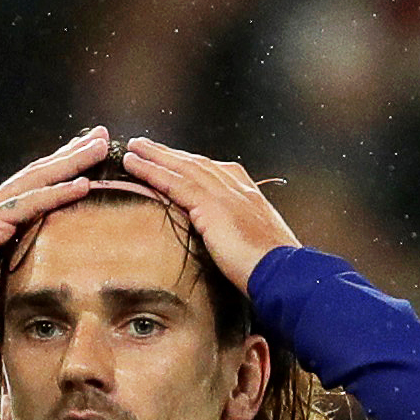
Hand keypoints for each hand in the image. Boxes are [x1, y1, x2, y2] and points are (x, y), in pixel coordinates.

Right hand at [0, 127, 110, 341]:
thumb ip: (9, 277)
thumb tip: (30, 292)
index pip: (31, 189)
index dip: (59, 171)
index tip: (85, 158)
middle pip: (38, 174)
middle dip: (71, 154)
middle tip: (101, 136)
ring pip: (37, 179)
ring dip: (72, 161)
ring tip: (100, 145)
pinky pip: (30, 204)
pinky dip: (58, 192)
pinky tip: (83, 182)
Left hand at [119, 138, 300, 295]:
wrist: (285, 274)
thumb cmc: (275, 272)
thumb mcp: (259, 248)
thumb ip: (241, 238)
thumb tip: (229, 246)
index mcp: (250, 196)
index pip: (215, 172)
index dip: (192, 164)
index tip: (175, 159)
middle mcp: (238, 188)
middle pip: (197, 163)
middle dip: (170, 154)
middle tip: (145, 144)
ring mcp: (226, 194)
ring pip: (183, 168)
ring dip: (155, 155)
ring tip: (134, 148)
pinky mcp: (212, 206)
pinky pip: (175, 183)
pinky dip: (152, 171)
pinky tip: (135, 164)